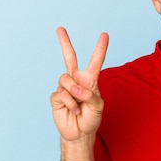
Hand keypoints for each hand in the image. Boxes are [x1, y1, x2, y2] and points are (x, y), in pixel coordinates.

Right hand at [50, 27, 108, 141]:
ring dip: (75, 92)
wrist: (80, 132)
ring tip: (80, 103)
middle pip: (69, 57)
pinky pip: (62, 93)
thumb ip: (90, 95)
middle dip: (64, 42)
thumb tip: (76, 89)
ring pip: (66, 79)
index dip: (100, 48)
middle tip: (60, 28)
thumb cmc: (91, 118)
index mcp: (90, 80)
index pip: (95, 61)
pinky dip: (71, 103)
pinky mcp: (56, 96)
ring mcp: (65, 87)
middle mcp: (76, 80)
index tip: (104, 35)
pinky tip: (74, 110)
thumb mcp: (98, 106)